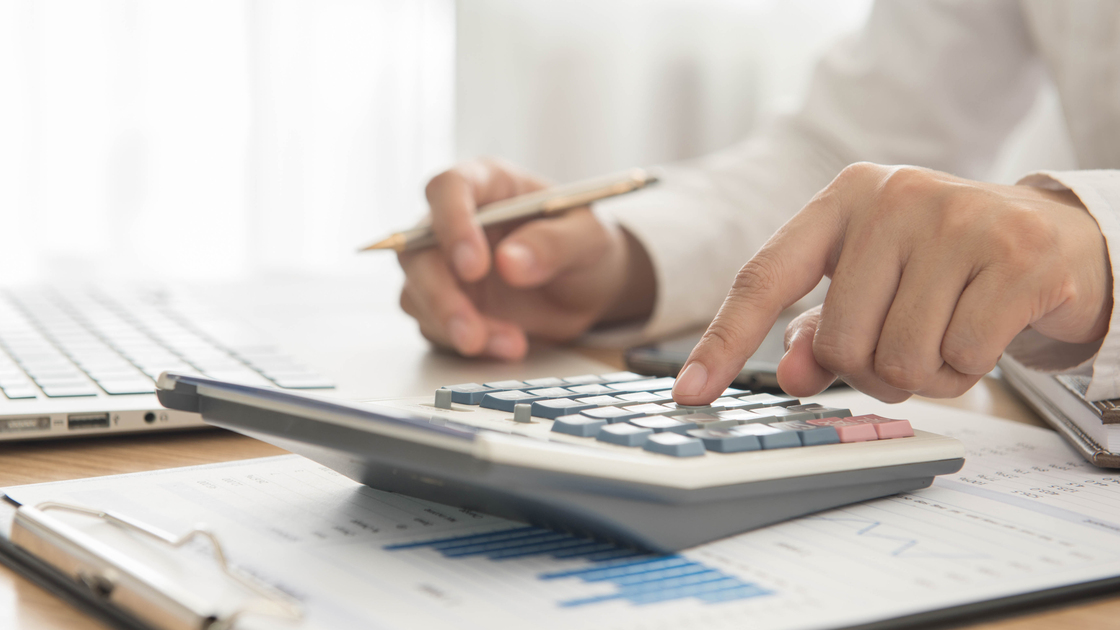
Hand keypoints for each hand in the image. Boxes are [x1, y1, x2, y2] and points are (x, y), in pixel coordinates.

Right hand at [399, 158, 654, 359]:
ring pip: (417, 293)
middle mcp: (454, 221)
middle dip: (440, 294)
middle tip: (472, 330)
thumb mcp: (588, 238)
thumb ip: (554, 244)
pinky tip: (508, 346)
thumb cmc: (584, 245)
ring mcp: (444, 265)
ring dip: (454, 326)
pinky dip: (468, 344)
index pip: (449, 188)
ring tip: (512, 345)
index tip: (474, 266)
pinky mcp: (445, 303)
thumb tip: (510, 262)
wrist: (586, 287)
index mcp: (487, 184)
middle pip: (417, 249)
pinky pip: (434, 326)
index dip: (452, 223)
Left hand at [673, 163, 1111, 403]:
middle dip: (872, 369)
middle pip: (841, 341)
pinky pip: (963, 359)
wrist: (1055, 235)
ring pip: (901, 359)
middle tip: (908, 347)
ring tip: (950, 334)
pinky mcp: (1017, 255)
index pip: (764, 278)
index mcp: (844, 198)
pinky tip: (988, 331)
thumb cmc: (945, 265)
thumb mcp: (874, 282)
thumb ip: (823, 328)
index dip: (724, 342)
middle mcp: (895, 196)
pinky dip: (971, 369)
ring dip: (925, 375)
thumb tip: (794, 374)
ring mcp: (959, 220)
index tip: (689, 394)